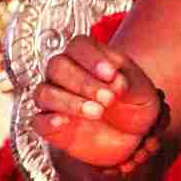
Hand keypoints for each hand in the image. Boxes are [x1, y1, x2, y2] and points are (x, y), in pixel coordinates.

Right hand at [32, 37, 163, 167]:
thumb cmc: (135, 102)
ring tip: (97, 112)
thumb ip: (128, 80)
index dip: (91, 58)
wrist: (137, 134)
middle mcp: (65, 74)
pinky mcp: (51, 126)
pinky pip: (38, 121)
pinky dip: (48, 120)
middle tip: (109, 98)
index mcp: (87, 57)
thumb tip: (114, 80)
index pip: (78, 46)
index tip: (112, 74)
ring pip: (45, 92)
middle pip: (57, 66)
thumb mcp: (141, 88)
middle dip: (83, 82)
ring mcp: (56, 100)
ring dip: (69, 102)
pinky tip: (63, 122)